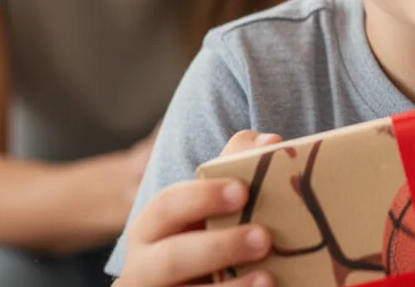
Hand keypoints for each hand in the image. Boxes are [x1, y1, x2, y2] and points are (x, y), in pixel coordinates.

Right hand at [115, 130, 282, 286]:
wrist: (187, 285)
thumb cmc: (202, 236)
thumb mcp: (209, 204)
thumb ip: (233, 165)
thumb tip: (269, 141)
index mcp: (151, 227)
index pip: (167, 205)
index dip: (203, 197)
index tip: (243, 190)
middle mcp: (145, 266)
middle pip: (172, 257)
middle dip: (219, 247)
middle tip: (265, 238)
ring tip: (268, 278)